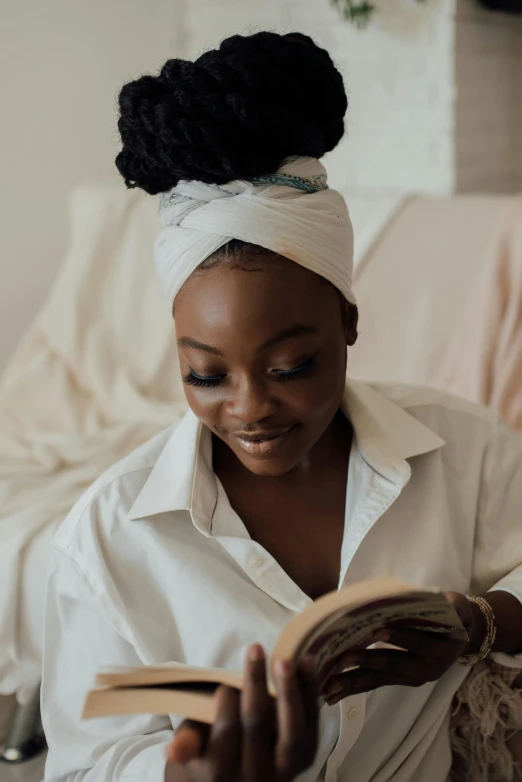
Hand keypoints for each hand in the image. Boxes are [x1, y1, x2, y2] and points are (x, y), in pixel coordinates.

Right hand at [165, 644, 318, 781]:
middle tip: (254, 650)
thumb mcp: (191, 747)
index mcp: (222, 773)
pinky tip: (306, 662)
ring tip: (283, 659)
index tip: (224, 685)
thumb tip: (174, 749)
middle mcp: (256, 777)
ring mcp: (285, 769)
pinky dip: (311, 693)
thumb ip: (187, 744)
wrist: (235, 779)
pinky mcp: (306, 757)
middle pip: (259, 727)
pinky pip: (312, 725)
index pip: (226, 736)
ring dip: (290, 691)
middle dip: (256, 685)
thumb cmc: (206, 750)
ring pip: (293, 733)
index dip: (226, 708)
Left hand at [323, 592, 478, 705]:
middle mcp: (427, 669)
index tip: (377, 630)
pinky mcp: (400, 680)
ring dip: (352, 682)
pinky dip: (353, 688)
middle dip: (366, 661)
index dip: (399, 637)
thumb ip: (451, 603)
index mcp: (440, 649)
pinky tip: (332, 694)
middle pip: (393, 664)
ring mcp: (412, 678)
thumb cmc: (452, 612)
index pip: (417, 642)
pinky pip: (375, 684)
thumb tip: (441, 598)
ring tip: (328, 687)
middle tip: (340, 659)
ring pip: (379, 679)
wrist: (460, 635)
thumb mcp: (456, 604)